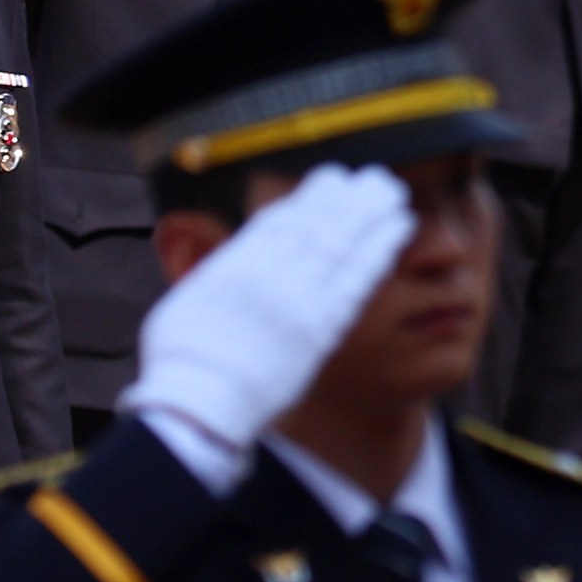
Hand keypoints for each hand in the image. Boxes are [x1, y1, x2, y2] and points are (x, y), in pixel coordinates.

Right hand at [124, 165, 422, 486]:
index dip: (308, 198)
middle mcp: (269, 275)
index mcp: (235, 265)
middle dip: (347, 199)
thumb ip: (208, 268)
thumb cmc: (184, 361)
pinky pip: (356, 281)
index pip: (280, 221)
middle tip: (373, 176)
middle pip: (318, 225)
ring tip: (391, 193)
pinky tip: (398, 229)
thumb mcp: (185, 300)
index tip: (330, 178)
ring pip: (341, 245)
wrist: (200, 405)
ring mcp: (297, 301)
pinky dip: (378, 251)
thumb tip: (200, 237)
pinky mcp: (320, 329)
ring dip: (370, 215)